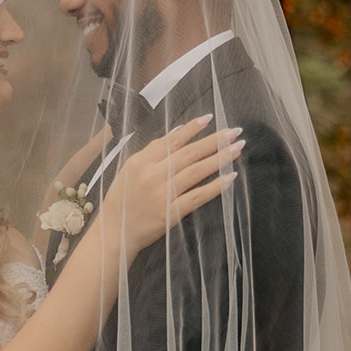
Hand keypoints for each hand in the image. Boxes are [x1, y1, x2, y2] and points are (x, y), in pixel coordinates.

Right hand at [106, 115, 242, 256]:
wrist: (113, 232)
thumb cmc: (121, 200)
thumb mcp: (129, 169)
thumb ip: (153, 149)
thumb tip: (178, 130)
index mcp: (141, 162)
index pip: (171, 140)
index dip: (192, 128)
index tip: (210, 118)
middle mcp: (152, 175)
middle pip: (189, 154)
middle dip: (214, 141)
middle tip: (235, 132)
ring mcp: (162, 195)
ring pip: (196, 172)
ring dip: (219, 158)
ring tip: (237, 148)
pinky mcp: (170, 213)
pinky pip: (197, 197)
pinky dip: (215, 187)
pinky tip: (231, 177)